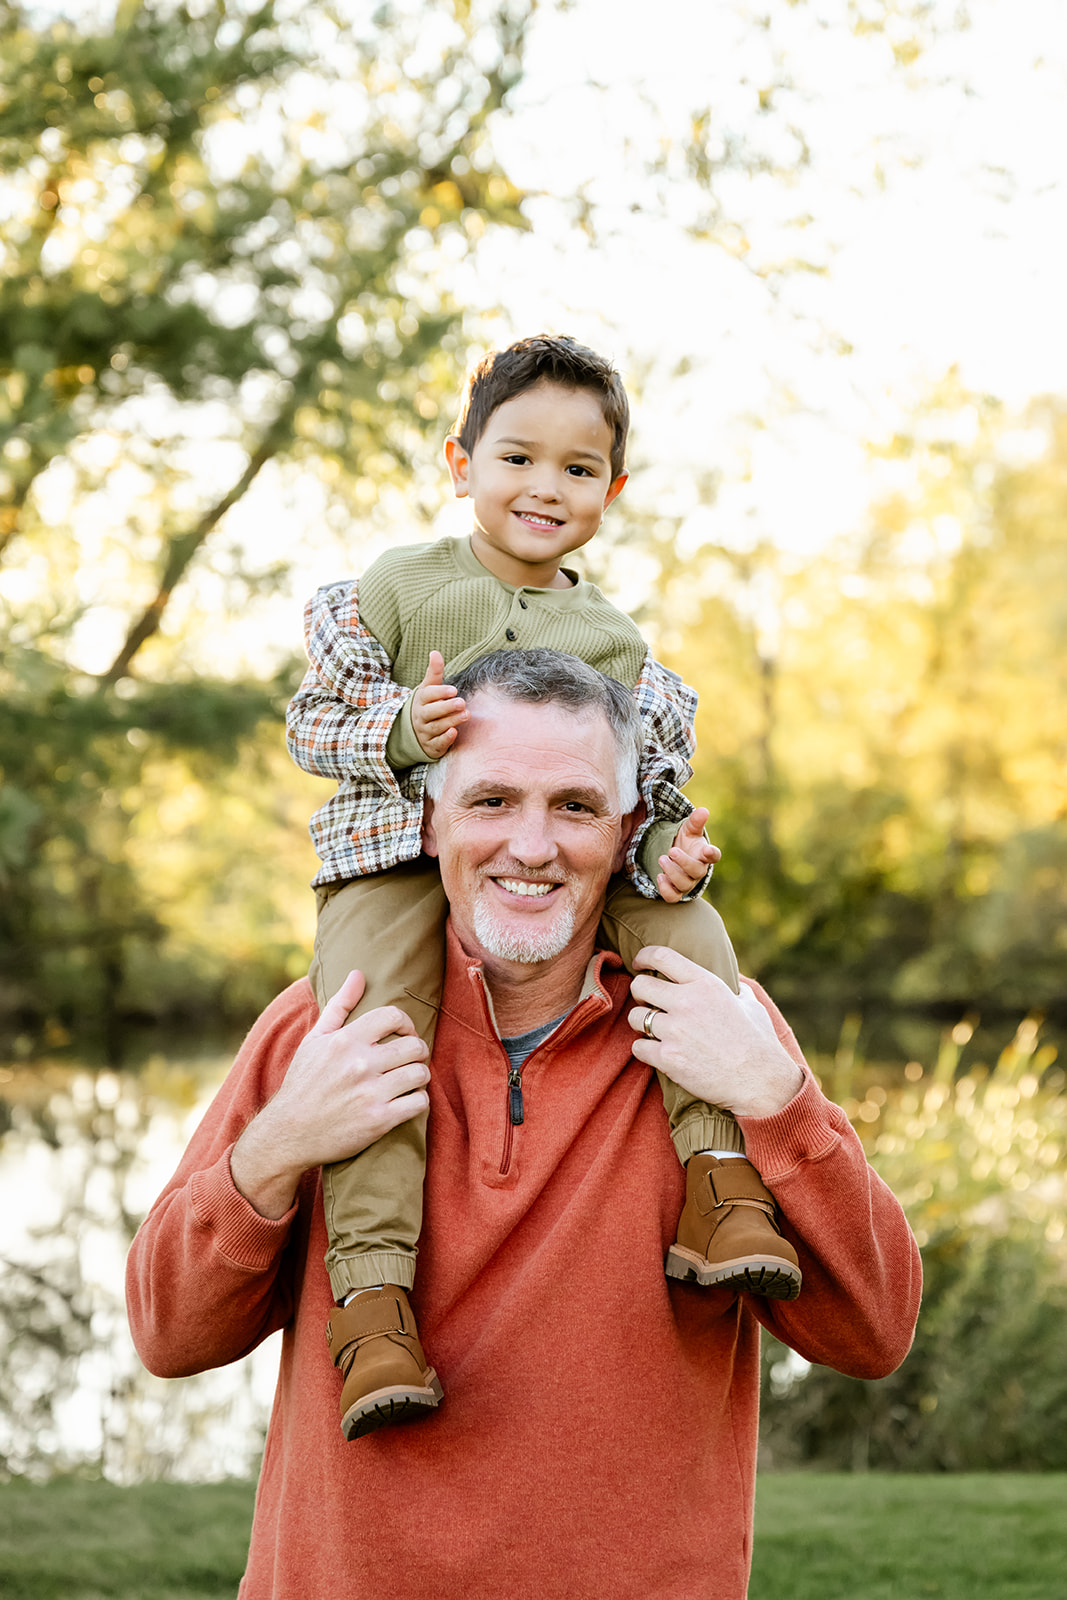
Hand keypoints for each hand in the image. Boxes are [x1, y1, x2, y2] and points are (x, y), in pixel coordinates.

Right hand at [230, 970, 430, 1218]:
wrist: (289, 1133)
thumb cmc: (303, 1082)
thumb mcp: (315, 1040)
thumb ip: (339, 1005)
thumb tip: (358, 973)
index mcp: (345, 1041)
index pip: (393, 1016)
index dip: (406, 1023)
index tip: (403, 1034)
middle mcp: (359, 1064)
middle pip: (414, 1045)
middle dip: (418, 1050)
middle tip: (412, 1058)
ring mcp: (370, 1093)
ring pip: (421, 1074)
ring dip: (420, 1076)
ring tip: (411, 1079)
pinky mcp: (379, 1120)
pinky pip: (419, 1103)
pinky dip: (419, 1101)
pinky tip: (408, 1101)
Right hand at [412, 651, 467, 758]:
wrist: (413, 731)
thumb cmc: (427, 705)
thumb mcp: (429, 688)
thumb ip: (434, 672)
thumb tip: (435, 652)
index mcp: (420, 701)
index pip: (428, 695)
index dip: (440, 692)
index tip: (453, 690)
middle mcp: (421, 716)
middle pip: (432, 712)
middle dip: (446, 707)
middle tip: (462, 702)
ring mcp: (425, 732)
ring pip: (436, 727)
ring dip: (451, 721)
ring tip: (466, 714)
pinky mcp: (431, 745)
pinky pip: (437, 743)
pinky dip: (445, 739)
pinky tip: (454, 733)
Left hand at [627, 946, 803, 1117]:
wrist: (761, 1082)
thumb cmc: (759, 1043)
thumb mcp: (751, 1004)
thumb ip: (734, 988)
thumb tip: (733, 980)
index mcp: (706, 984)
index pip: (661, 956)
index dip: (644, 957)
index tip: (639, 964)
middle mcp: (687, 1002)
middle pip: (640, 986)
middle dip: (640, 994)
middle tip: (648, 1004)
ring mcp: (675, 1030)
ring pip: (635, 1017)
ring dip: (642, 1024)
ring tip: (655, 1031)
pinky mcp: (668, 1058)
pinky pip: (638, 1047)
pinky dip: (645, 1051)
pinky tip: (658, 1053)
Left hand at [656, 807, 720, 901]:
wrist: (674, 855)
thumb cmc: (686, 842)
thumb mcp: (689, 829)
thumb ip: (695, 821)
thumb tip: (703, 810)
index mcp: (704, 854)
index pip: (714, 856)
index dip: (712, 854)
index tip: (707, 849)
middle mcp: (698, 870)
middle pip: (698, 872)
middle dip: (684, 862)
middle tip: (671, 850)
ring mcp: (688, 882)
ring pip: (684, 885)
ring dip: (672, 873)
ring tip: (662, 858)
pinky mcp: (676, 891)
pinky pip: (672, 897)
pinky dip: (665, 889)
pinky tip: (659, 876)